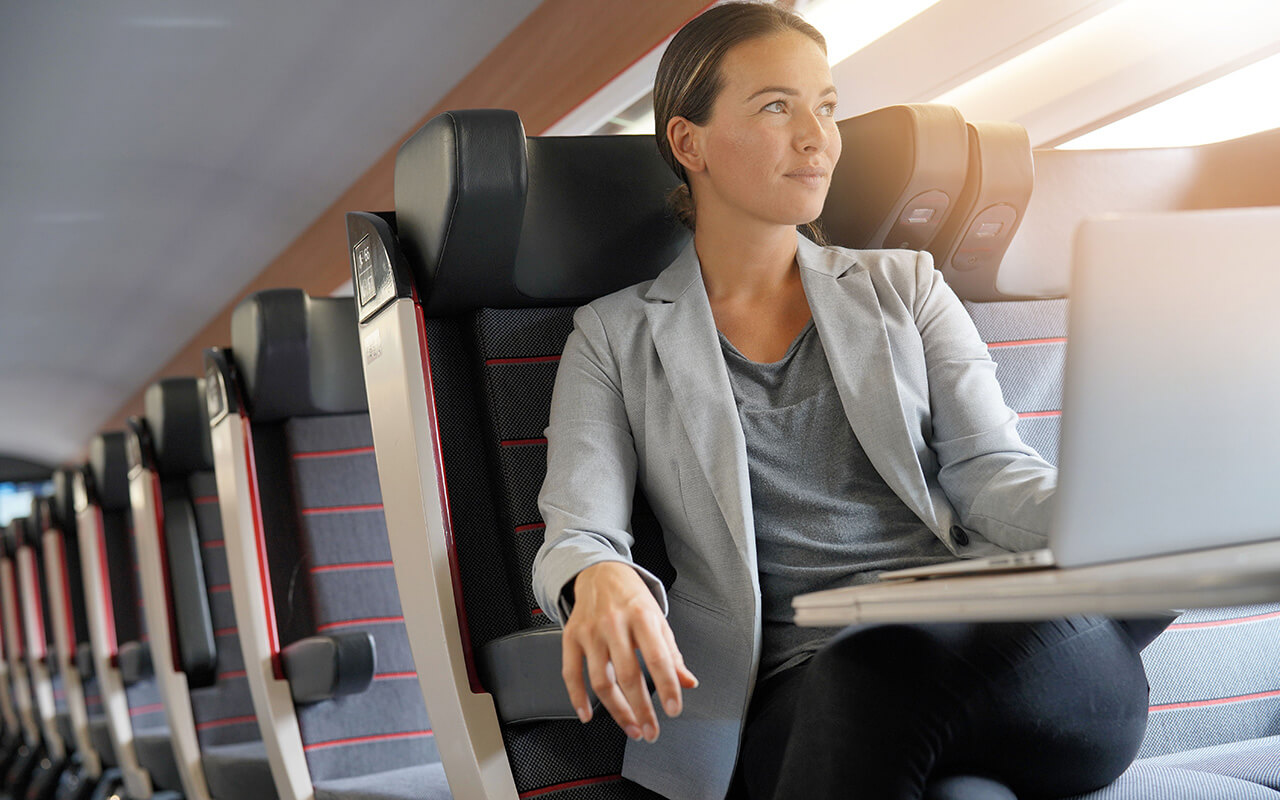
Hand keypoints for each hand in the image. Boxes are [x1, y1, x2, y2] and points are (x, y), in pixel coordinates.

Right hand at [561, 561, 698, 741]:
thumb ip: (672, 653)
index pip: (658, 657)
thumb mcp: (658, 619)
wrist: (599, 572)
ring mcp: (590, 631)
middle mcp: (614, 623)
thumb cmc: (631, 598)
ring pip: (601, 680)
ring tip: (631, 727)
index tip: (673, 709)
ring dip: (616, 710)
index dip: (667, 687)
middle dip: (641, 709)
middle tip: (651, 730)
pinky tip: (588, 714)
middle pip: (628, 674)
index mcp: (642, 616)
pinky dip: (577, 698)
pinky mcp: (571, 636)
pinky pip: (571, 673)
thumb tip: (687, 682)